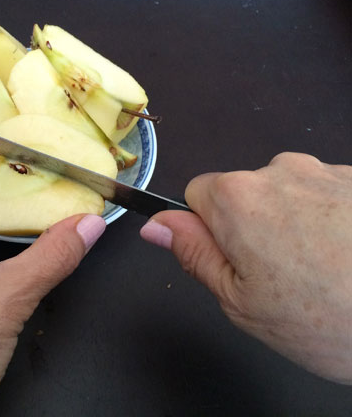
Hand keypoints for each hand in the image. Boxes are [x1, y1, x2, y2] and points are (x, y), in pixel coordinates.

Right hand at [140, 152, 351, 383]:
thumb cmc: (329, 318)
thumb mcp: (241, 300)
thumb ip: (194, 254)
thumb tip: (155, 225)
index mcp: (239, 198)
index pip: (196, 194)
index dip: (208, 230)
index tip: (234, 261)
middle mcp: (282, 171)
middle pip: (244, 193)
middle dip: (252, 228)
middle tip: (282, 279)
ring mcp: (330, 172)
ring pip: (289, 196)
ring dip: (296, 225)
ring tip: (327, 273)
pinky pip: (329, 196)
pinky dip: (333, 222)